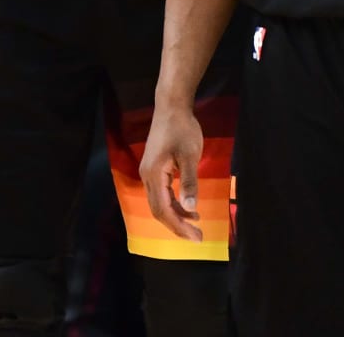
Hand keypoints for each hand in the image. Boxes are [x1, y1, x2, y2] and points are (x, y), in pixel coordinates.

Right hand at [140, 103, 205, 240]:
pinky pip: (162, 193)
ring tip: (196, 223)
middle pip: (159, 210)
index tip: (196, 237)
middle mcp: (146, 177)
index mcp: (153, 175)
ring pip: (160, 203)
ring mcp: (149, 173)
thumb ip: (189, 182)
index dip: (179, 227)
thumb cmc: (182, 129)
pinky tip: (188, 206)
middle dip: (177, 226)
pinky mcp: (154, 168)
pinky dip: (175, 203)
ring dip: (177, 215)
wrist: (171, 107)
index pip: (164, 210)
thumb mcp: (190, 155)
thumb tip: (192, 209)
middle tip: (197, 237)